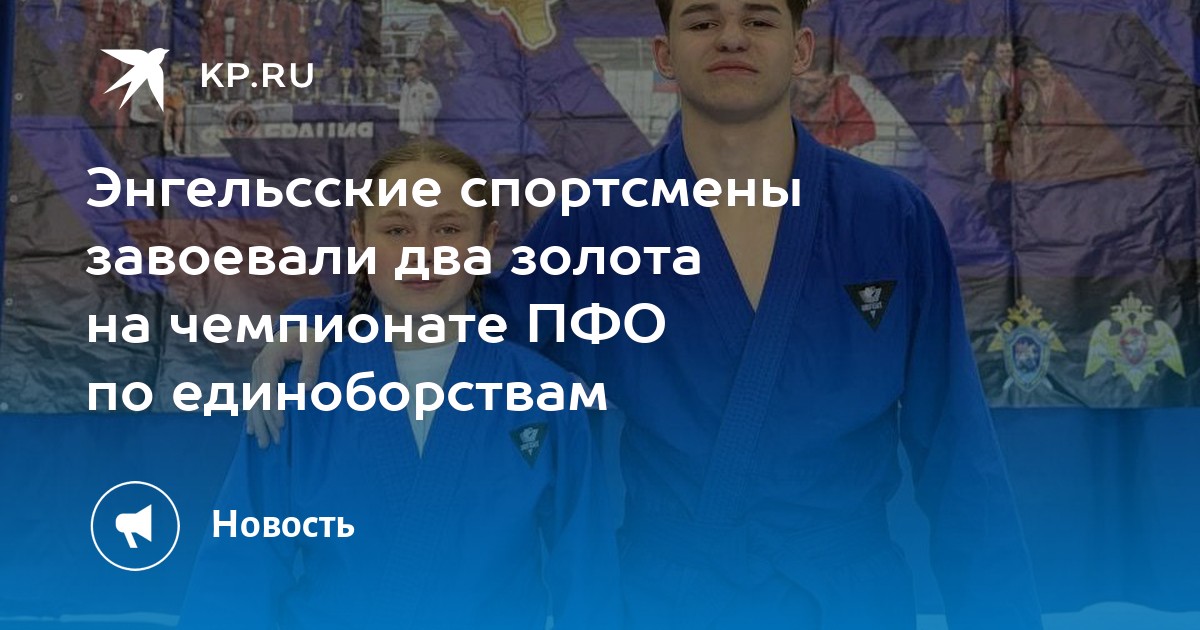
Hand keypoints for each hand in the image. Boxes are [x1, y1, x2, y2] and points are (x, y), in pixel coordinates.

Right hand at [246, 329, 325, 447]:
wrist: (298, 326)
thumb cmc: (309, 336)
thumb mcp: (315, 346)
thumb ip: (311, 365)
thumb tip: (306, 388)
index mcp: (269, 359)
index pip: (269, 387)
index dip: (273, 407)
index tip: (281, 425)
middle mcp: (259, 368)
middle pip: (258, 399)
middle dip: (265, 422)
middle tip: (272, 442)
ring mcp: (257, 373)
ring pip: (254, 402)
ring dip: (259, 423)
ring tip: (264, 444)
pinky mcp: (261, 378)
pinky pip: (255, 399)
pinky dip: (254, 415)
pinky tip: (252, 430)